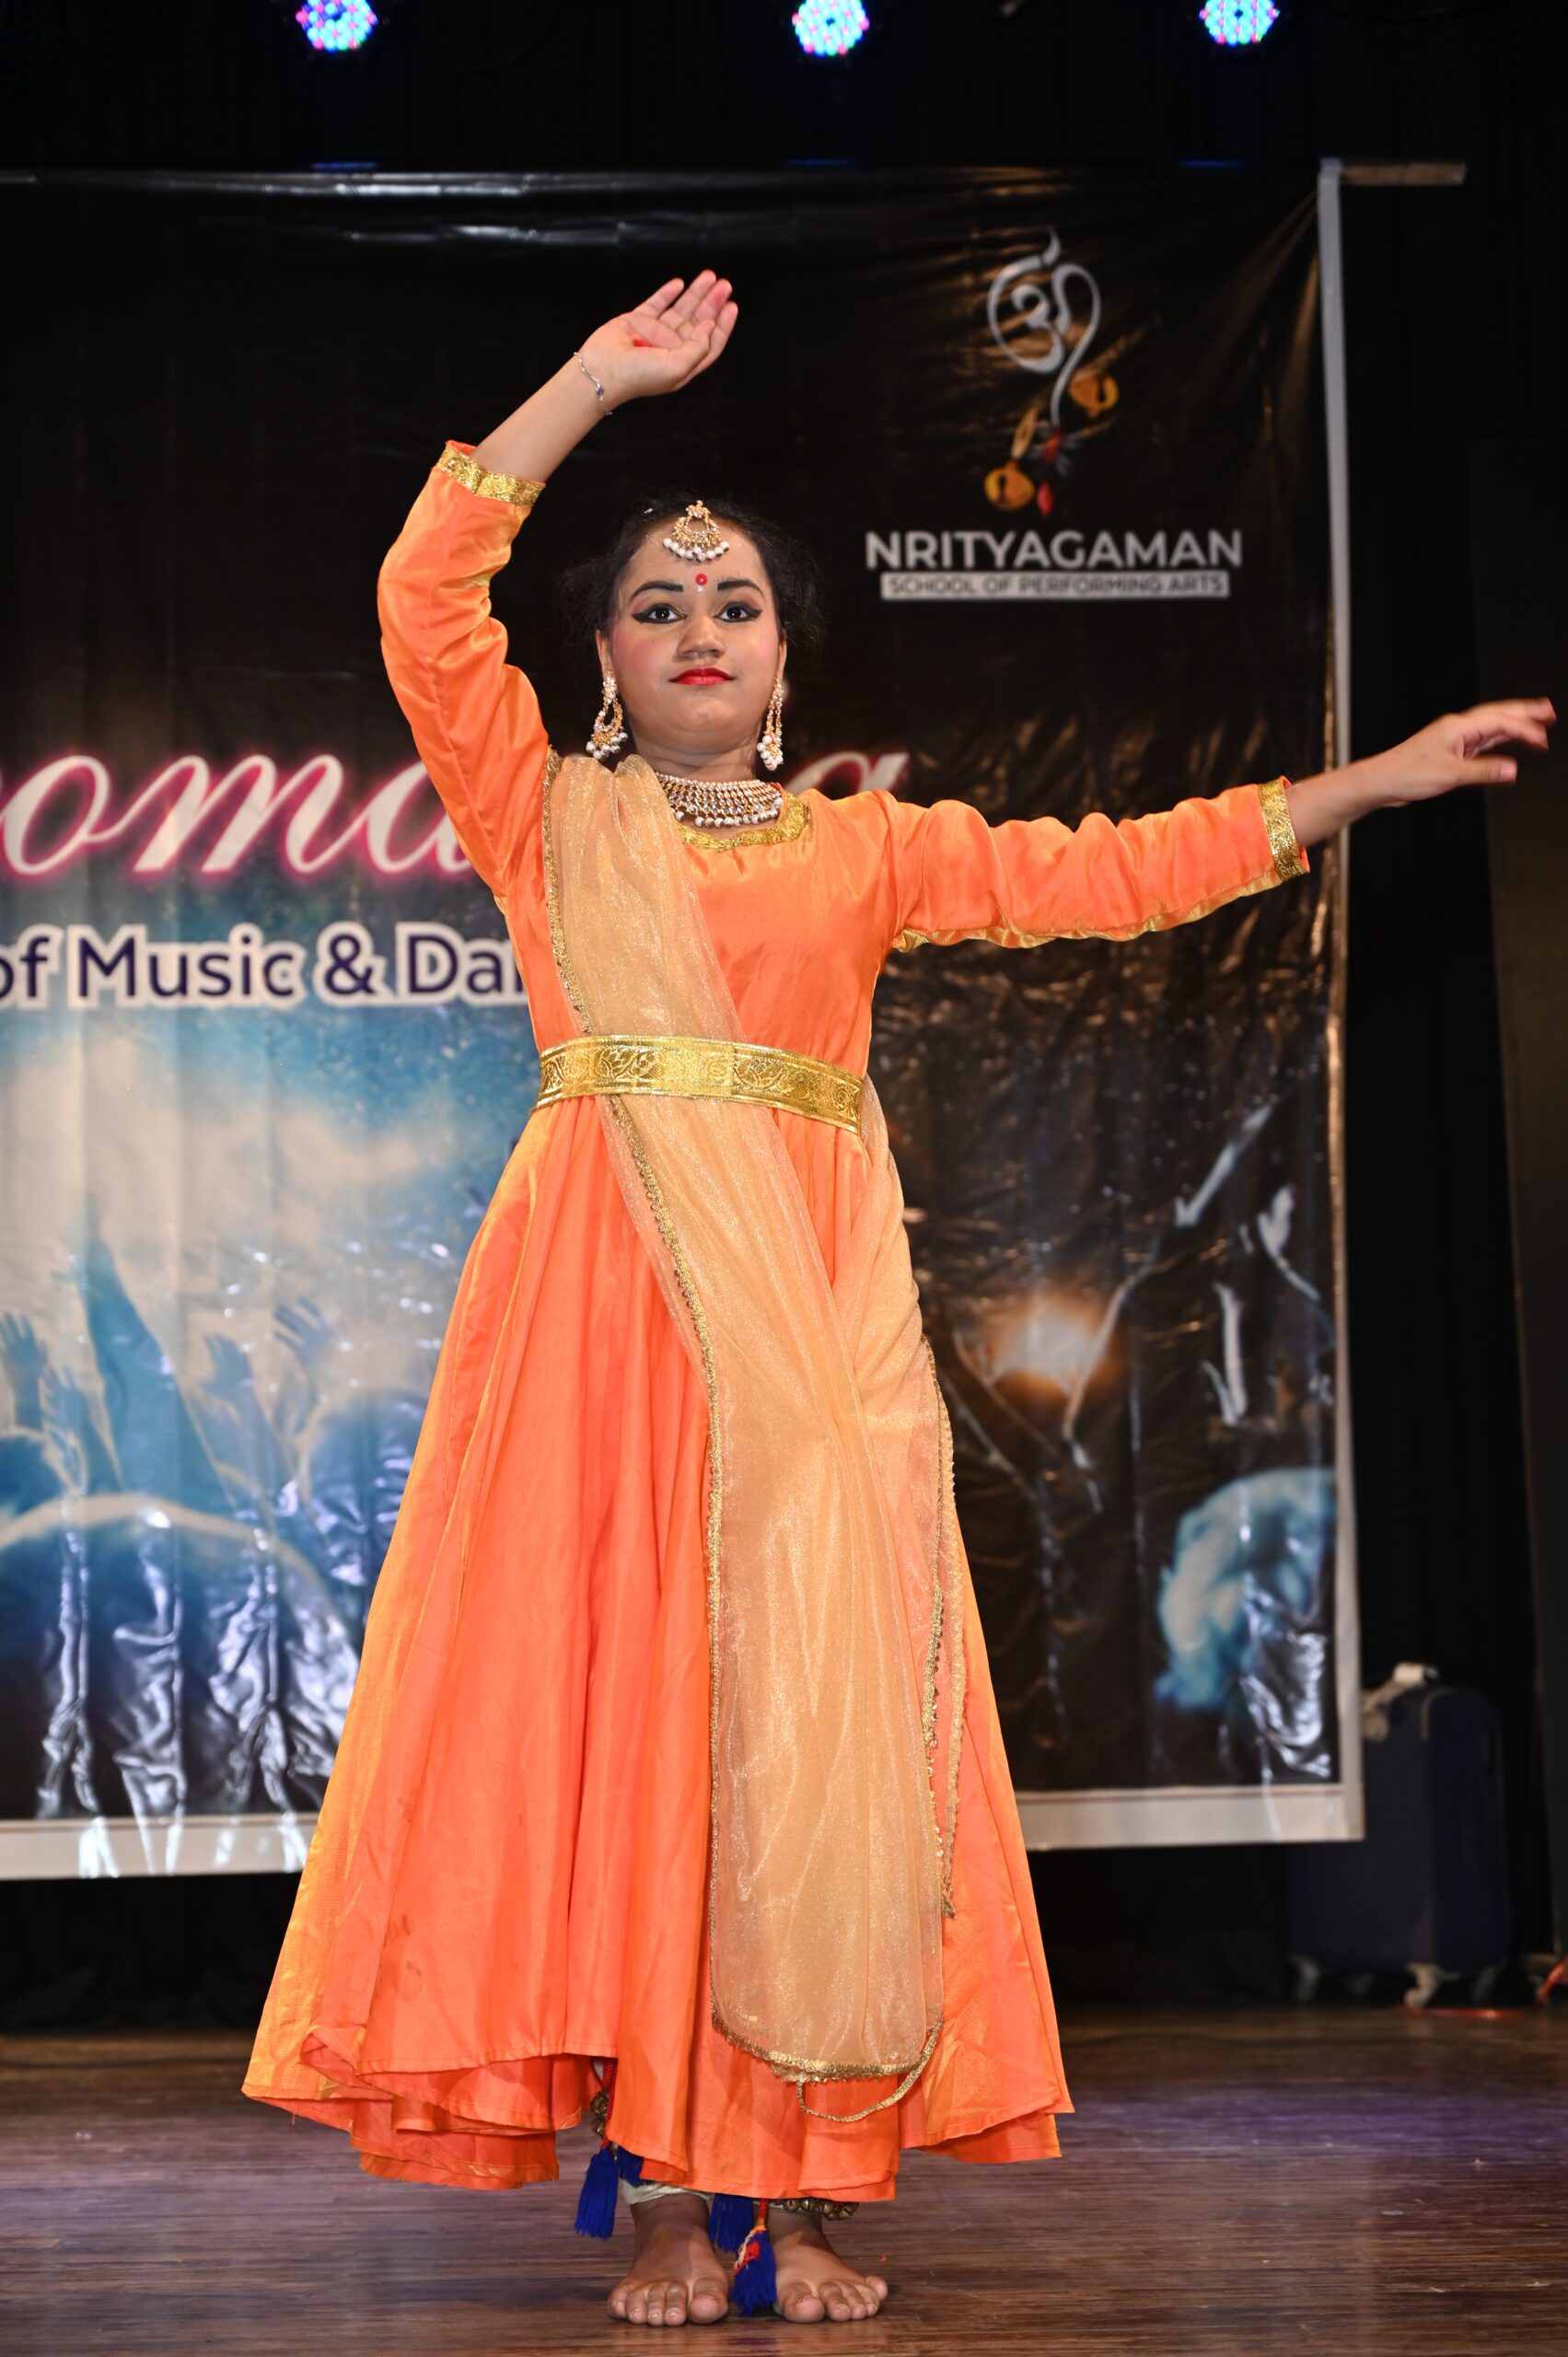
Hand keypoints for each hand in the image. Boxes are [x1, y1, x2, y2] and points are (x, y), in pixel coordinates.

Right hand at [578, 271, 737, 408]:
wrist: (602, 370)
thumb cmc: (637, 377)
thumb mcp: (678, 368)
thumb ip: (698, 348)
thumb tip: (710, 326)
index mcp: (683, 364)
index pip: (709, 343)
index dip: (722, 325)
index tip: (731, 306)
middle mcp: (670, 349)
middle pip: (698, 322)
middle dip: (712, 303)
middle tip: (724, 285)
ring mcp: (653, 334)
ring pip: (680, 309)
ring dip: (695, 293)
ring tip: (709, 277)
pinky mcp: (636, 321)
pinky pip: (656, 303)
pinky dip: (668, 293)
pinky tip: (680, 284)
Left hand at [1361, 697, 1555, 809]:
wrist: (1382, 781)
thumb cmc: (1406, 774)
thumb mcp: (1450, 775)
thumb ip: (1483, 771)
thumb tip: (1511, 769)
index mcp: (1458, 727)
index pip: (1500, 722)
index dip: (1524, 730)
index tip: (1542, 739)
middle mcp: (1457, 728)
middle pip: (1498, 714)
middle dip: (1525, 712)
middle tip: (1548, 711)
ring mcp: (1454, 738)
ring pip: (1492, 725)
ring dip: (1515, 724)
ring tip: (1537, 723)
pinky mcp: (1451, 750)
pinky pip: (1482, 740)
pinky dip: (1500, 739)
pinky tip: (1509, 742)